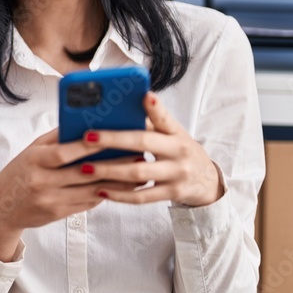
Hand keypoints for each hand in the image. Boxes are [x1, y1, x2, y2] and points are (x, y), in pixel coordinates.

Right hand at [0, 128, 138, 260]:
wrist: (1, 208)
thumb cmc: (18, 173)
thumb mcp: (31, 151)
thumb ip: (56, 138)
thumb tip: (83, 121)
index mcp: (34, 160)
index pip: (65, 152)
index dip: (89, 145)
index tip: (113, 136)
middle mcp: (42, 181)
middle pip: (84, 172)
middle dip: (114, 163)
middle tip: (138, 154)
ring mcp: (51, 199)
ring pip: (91, 190)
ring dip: (117, 182)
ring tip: (139, 172)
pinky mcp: (59, 213)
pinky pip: (87, 202)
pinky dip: (106, 193)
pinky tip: (123, 187)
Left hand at [76, 92, 223, 207]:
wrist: (207, 181)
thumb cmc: (179, 151)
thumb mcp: (172, 134)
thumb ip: (150, 123)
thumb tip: (117, 108)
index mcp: (176, 132)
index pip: (165, 117)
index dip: (155, 107)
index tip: (145, 95)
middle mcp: (178, 150)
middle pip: (144, 142)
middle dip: (114, 139)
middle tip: (88, 137)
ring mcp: (176, 173)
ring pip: (139, 172)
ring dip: (109, 170)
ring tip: (85, 168)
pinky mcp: (172, 193)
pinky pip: (142, 197)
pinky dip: (120, 195)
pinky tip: (100, 190)